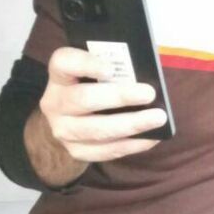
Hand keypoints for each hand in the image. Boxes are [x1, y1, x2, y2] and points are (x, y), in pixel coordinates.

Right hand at [39, 46, 167, 162]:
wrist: (68, 118)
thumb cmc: (91, 85)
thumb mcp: (93, 69)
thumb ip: (113, 66)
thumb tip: (146, 71)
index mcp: (60, 74)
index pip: (64, 62)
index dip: (86, 64)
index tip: (110, 68)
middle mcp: (55, 102)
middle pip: (83, 99)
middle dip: (119, 97)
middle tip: (149, 94)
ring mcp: (63, 129)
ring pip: (96, 130)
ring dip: (131, 124)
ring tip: (158, 118)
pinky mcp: (76, 151)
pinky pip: (105, 151)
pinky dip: (131, 145)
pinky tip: (152, 137)